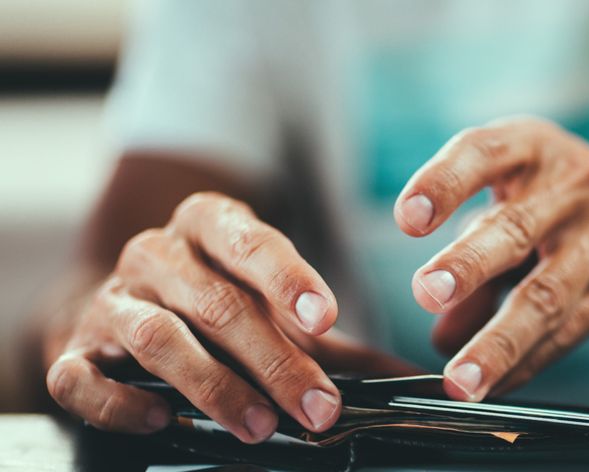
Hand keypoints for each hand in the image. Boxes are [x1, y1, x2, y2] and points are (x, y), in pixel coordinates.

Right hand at [45, 192, 400, 442]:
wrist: (126, 304)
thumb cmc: (216, 304)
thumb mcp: (277, 309)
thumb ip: (339, 344)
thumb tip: (417, 381)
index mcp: (210, 226)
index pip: (249, 240)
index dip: (286, 276)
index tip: (324, 317)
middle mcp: (157, 254)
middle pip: (216, 302)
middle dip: (273, 360)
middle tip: (317, 407)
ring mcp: (112, 301)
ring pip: (157, 337)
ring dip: (213, 385)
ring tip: (259, 424)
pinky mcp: (74, 350)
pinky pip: (83, 377)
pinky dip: (122, 401)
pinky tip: (163, 419)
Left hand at [394, 117, 588, 400]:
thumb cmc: (577, 202)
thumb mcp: (526, 202)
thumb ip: (477, 255)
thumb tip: (440, 332)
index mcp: (535, 149)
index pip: (484, 153)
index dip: (444, 182)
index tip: (408, 218)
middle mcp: (574, 186)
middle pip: (517, 226)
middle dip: (470, 261)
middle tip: (428, 291)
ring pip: (548, 292)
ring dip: (499, 339)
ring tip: (460, 376)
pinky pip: (572, 330)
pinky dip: (529, 361)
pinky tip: (498, 384)